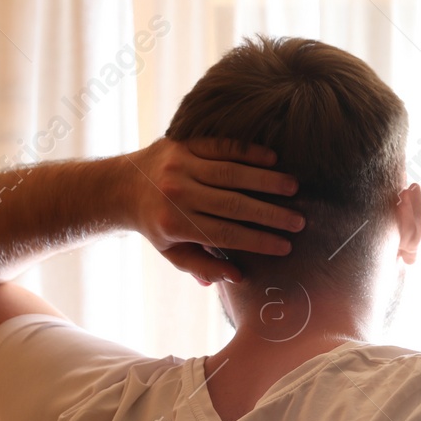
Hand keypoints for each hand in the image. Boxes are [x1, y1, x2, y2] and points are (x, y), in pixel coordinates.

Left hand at [123, 137, 304, 284]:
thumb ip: (203, 267)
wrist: (122, 185)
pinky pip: (222, 147)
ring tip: (294, 187)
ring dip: (266, 180)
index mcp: (175, 224)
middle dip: (270, 214)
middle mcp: (177, 193)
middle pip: (234, 204)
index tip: (285, 246)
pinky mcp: (185, 144)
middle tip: (299, 220)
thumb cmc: (156, 224)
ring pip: (231, 173)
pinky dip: (249, 152)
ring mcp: (181, 165)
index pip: (225, 234)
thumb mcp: (172, 252)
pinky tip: (273, 159)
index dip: (258, 241)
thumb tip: (237, 277)